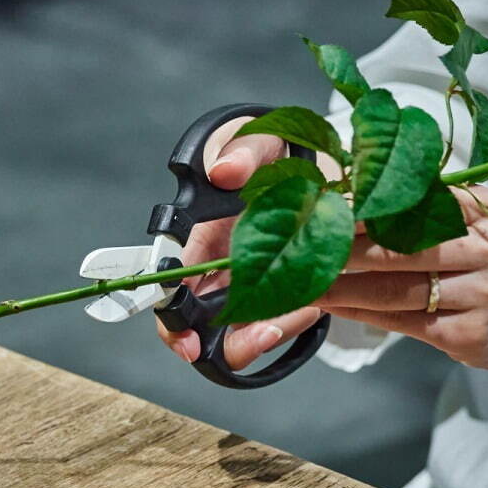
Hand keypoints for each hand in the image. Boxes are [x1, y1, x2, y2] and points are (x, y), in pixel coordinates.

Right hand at [155, 116, 324, 368]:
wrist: (312, 165)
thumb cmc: (273, 156)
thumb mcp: (260, 144)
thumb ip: (243, 152)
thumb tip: (223, 171)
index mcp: (198, 237)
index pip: (171, 284)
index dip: (173, 320)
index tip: (191, 343)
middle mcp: (214, 268)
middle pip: (201, 324)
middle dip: (229, 343)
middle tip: (264, 335)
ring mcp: (242, 285)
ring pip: (239, 333)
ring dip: (268, 333)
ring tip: (307, 307)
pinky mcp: (273, 294)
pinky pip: (273, 324)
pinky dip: (294, 321)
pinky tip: (315, 300)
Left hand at [314, 184, 487, 373]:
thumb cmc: (482, 267)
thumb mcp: (469, 226)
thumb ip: (424, 209)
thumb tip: (349, 194)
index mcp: (480, 211)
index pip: (414, 203)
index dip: (365, 207)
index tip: (323, 207)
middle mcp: (484, 248)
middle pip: (400, 247)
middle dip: (344, 248)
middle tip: (300, 247)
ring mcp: (479, 293)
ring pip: (395, 288)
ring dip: (342, 286)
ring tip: (305, 281)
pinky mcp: (466, 332)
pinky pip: (402, 320)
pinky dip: (362, 313)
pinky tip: (334, 306)